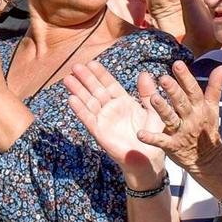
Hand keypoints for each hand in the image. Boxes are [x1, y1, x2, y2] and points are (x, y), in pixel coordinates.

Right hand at [65, 60, 166, 182]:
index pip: (109, 84)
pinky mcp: (100, 132)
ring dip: (78, 91)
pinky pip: (88, 119)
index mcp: (124, 102)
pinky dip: (80, 110)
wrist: (148, 158)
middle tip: (76, 66)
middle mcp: (111, 109)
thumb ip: (147, 93)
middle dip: (86, 79)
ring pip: (89, 102)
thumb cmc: (151, 135)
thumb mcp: (153, 110)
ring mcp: (104, 120)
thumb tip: (144, 74)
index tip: (91, 63)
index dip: (100, 74)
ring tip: (68, 79)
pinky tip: (71, 99)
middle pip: (96, 90)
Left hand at [137, 62, 221, 175]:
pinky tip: (140, 134)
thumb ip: (215, 86)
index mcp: (199, 107)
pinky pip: (161, 142)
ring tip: (153, 98)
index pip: (193, 90)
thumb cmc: (207, 129)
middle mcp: (191, 118)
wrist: (208, 160)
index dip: (186, 77)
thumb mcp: (213, 107)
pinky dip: (151, 138)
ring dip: (162, 109)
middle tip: (163, 78)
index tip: (177, 64)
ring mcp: (181, 132)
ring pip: (171, 119)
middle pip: (182, 102)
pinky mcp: (172, 146)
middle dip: (173, 90)